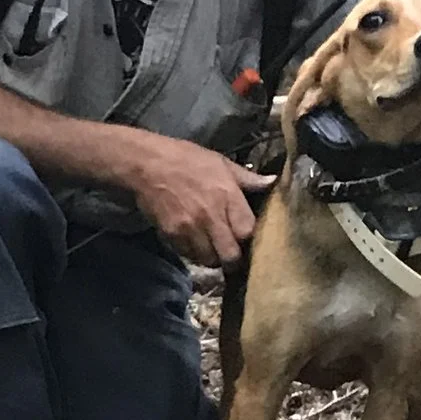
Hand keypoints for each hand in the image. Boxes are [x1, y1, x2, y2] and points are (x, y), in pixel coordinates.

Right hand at [119, 135, 272, 265]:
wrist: (147, 164)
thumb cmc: (186, 160)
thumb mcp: (221, 163)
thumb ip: (248, 178)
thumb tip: (273, 182)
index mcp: (227, 196)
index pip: (248, 231)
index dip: (250, 238)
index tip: (247, 237)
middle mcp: (210, 216)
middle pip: (230, 255)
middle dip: (233, 258)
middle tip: (232, 253)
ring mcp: (190, 228)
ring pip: (209, 259)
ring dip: (213, 257)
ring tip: (212, 247)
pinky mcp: (172, 235)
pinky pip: (188, 255)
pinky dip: (193, 253)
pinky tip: (194, 241)